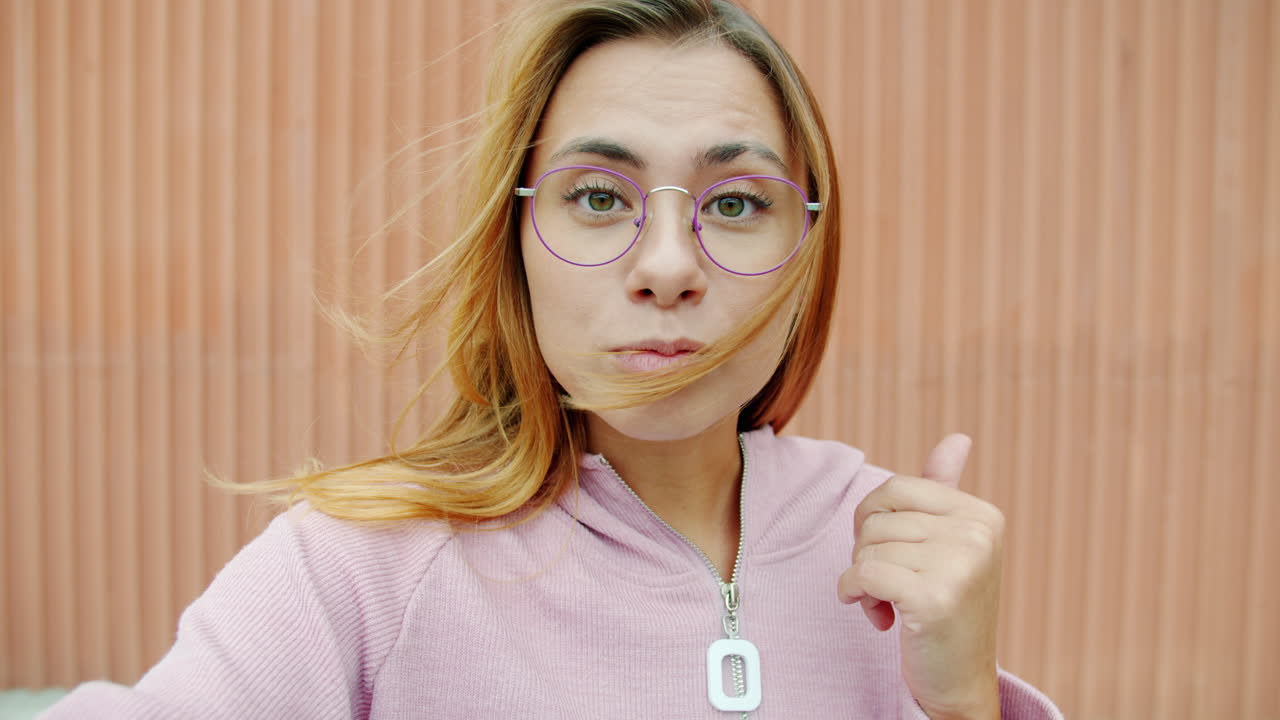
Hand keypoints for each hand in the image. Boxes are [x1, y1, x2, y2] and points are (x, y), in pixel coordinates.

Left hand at [837, 434, 1003, 719]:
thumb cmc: (945, 610)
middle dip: (868, 553)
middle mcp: (978, 533)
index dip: (876, 521)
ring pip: (866, 546)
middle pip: (876, 517)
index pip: (897, 487)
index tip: (894, 554)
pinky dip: (855, 594)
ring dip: (863, 579)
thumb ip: (944, 492)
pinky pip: (862, 573)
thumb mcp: (950, 546)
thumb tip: (958, 437)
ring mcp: (960, 564)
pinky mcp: (934, 597)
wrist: (959, 683)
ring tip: (891, 604)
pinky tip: (878, 617)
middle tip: (891, 585)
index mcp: (982, 514)